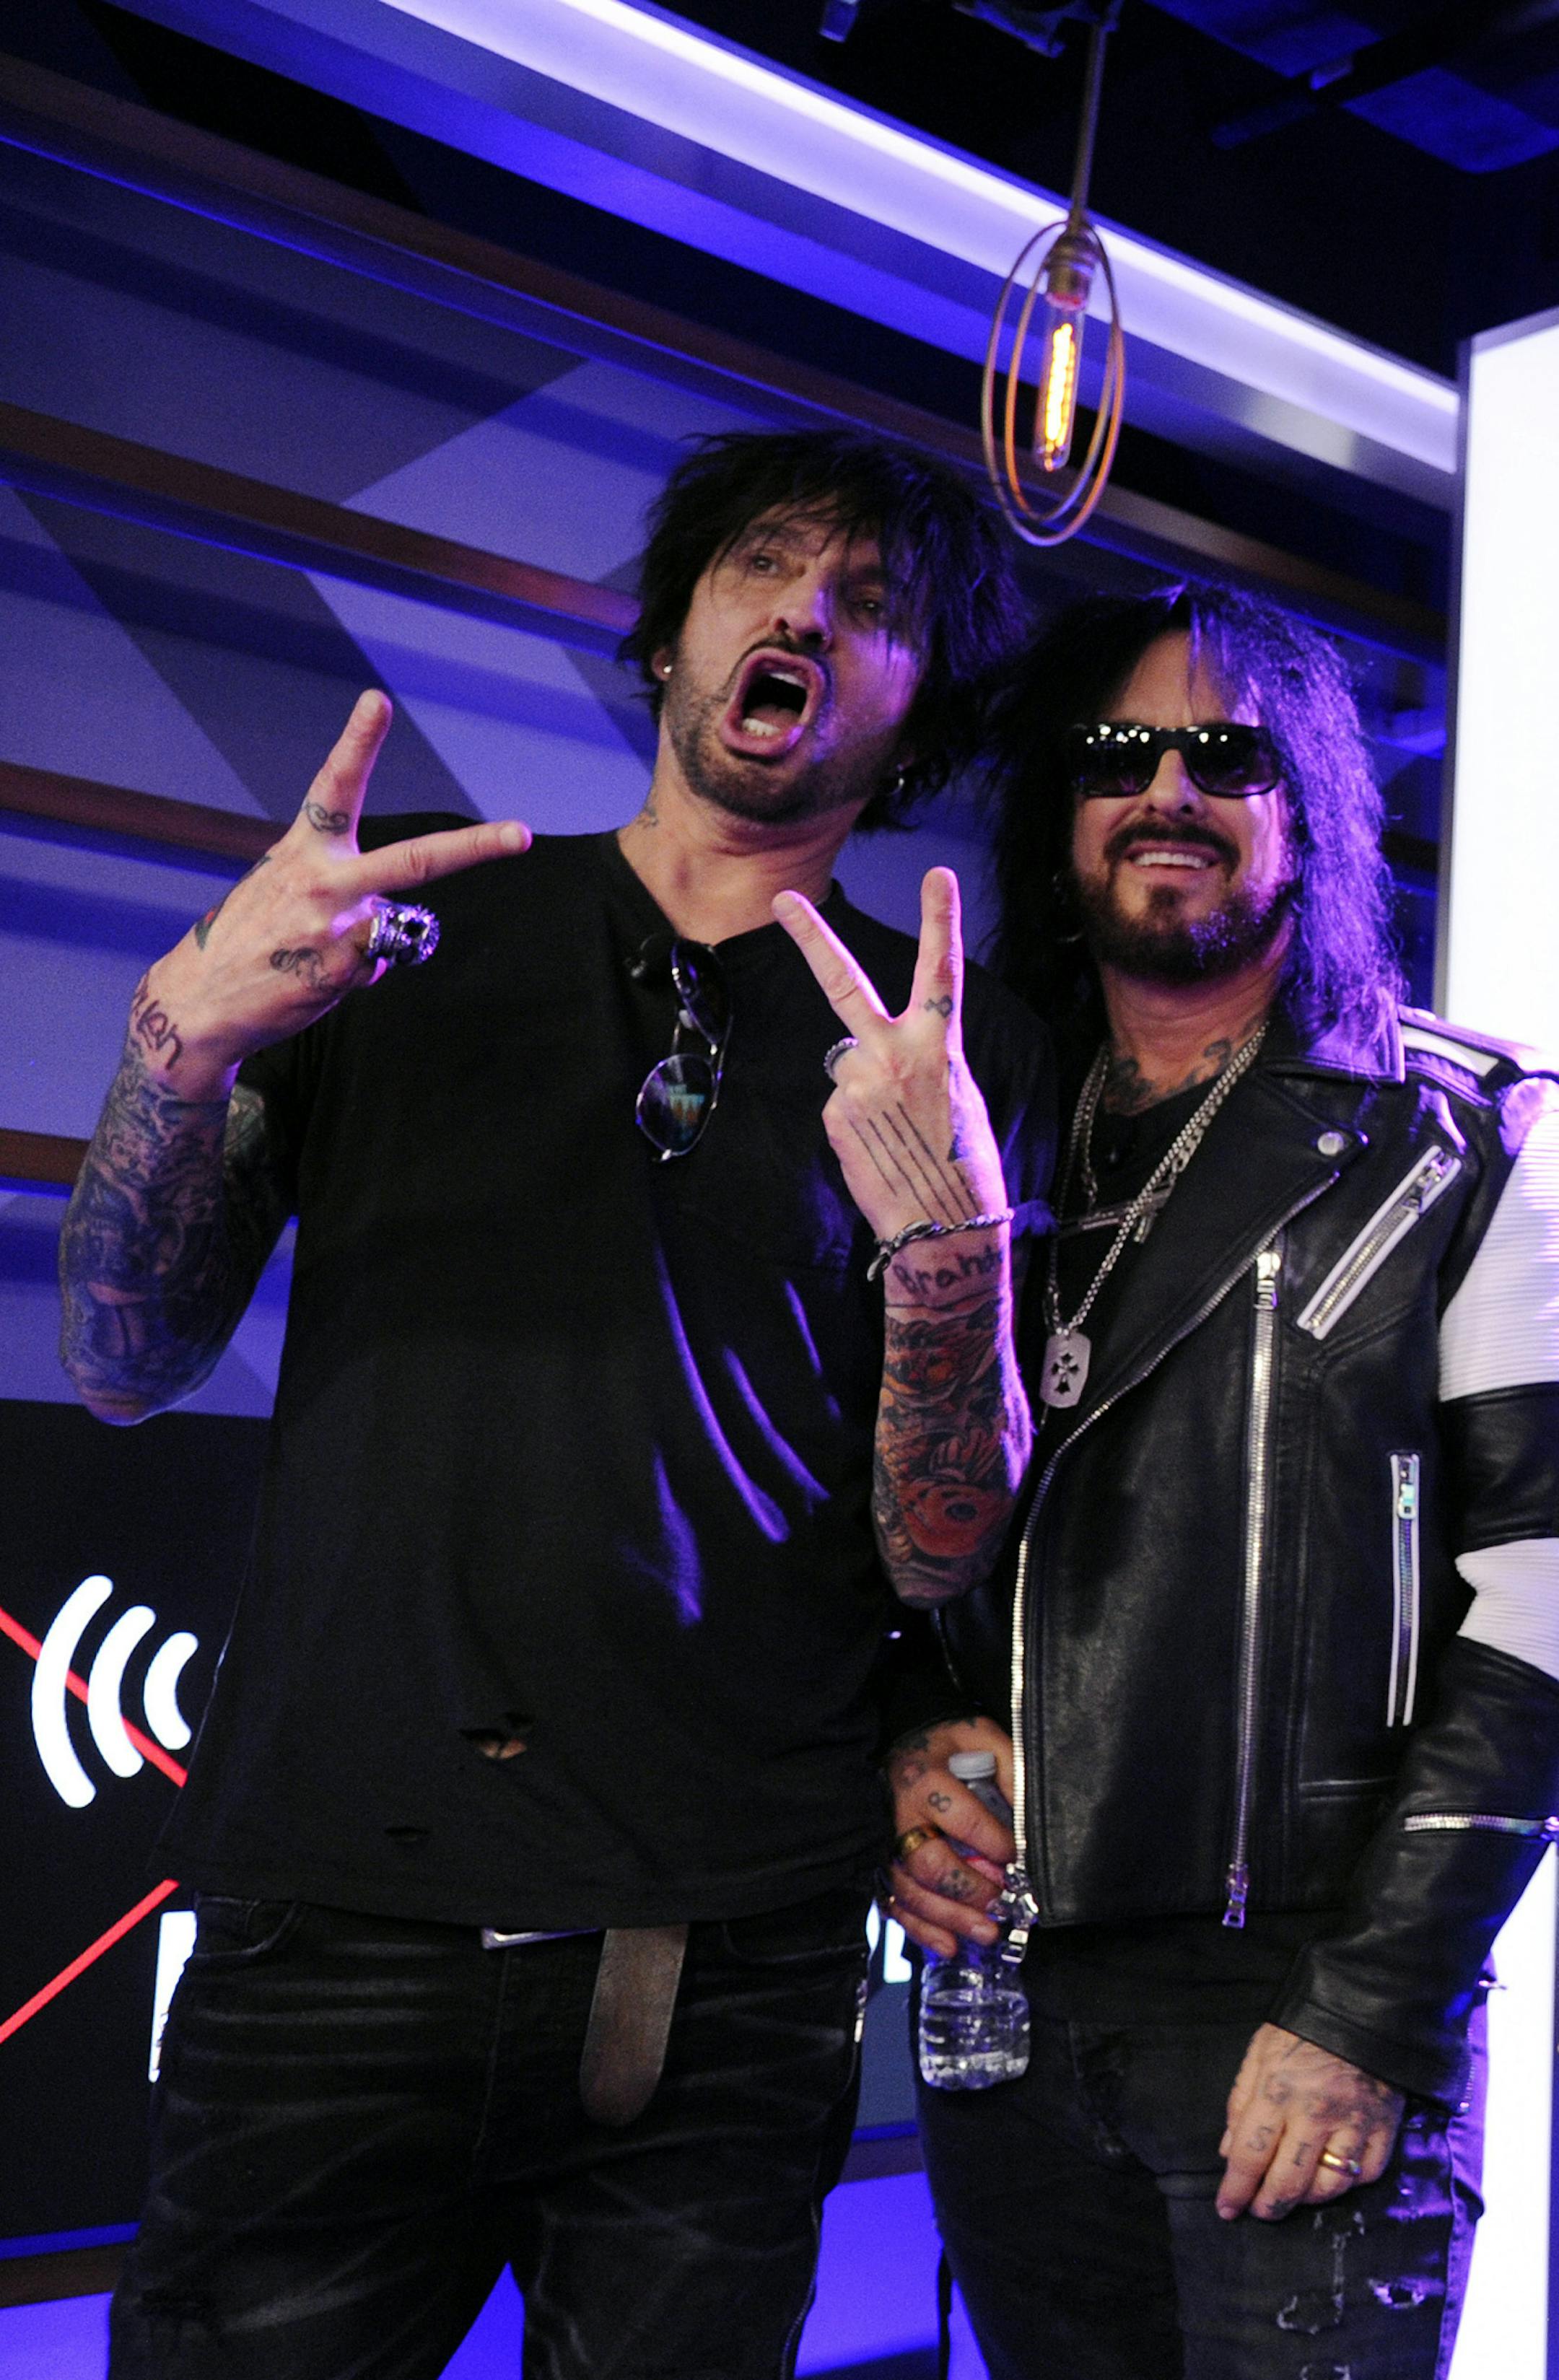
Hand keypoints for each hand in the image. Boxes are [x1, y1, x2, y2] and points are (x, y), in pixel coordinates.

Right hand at [128, 692, 529, 1093]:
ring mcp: (336, 929)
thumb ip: (340, 887)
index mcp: (303, 850)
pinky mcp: (342, 972)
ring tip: (311, 953)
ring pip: (394, 925)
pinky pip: (377, 965)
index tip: (377, 701)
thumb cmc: (250, 938)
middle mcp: (323, 882)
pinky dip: (355, 973)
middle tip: (521, 835)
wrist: (200, 1002)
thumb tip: (385, 918)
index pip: (335, 786)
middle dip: (474, 847)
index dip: (358, 742)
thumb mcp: (283, 891)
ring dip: (368, 941)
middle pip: (414, 860)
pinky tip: (312, 977)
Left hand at [773, 870, 1009, 1271]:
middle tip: (782, 899)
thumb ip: (924, 1059)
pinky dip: (855, 1124)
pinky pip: (840, 1105)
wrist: (943, 1224)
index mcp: (939, 1045)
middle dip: (811, 936)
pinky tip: (877, 1147)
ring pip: (848, 1066)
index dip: (941, 919)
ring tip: (893, 1132)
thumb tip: (890, 1056)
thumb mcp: (959, 1097)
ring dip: (864, 1092)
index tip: (937, 874)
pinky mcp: (834, 1112)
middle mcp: (894, 1052)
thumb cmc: (963, 1163)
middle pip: (843, 982)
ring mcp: (857, 1081)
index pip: (942, 971)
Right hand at [884, 1717, 1015, 1957]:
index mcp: (926, 1779)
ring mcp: (888, 1842)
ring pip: (910, 1891)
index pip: (962, 1820)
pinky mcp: (885, 1862)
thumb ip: (1010, 1775)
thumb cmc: (953, 1741)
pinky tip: (949, 1944)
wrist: (909, 1739)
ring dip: (949, 1918)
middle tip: (1002, 1903)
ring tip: (986, 1933)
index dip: (995, 1845)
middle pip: (929, 1863)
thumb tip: (1031, 1824)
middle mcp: (901, 1814)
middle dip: (969, 1890)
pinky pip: (894, 1903)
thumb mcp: (986, 1739)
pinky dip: (921, 1929)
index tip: (1018, 1859)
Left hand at [1217, 2024, 1404, 2220]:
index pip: (1250, 2155)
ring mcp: (1354, 2122)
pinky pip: (1367, 2174)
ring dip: (1307, 2200)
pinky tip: (1333, 2176)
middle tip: (1260, 2212)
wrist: (1362, 2006)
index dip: (1236, 2190)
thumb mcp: (1259, 2052)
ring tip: (1294, 2195)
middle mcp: (1315, 2112)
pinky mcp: (1385, 2127)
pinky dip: (1349, 2183)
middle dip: (1269, 2207)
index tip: (1226, 2210)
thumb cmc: (1301, 2028)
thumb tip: (1229, 2152)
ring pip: (1330, 2186)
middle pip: (1289, 2181)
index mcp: (1277, 2091)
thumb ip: (1241, 2102)